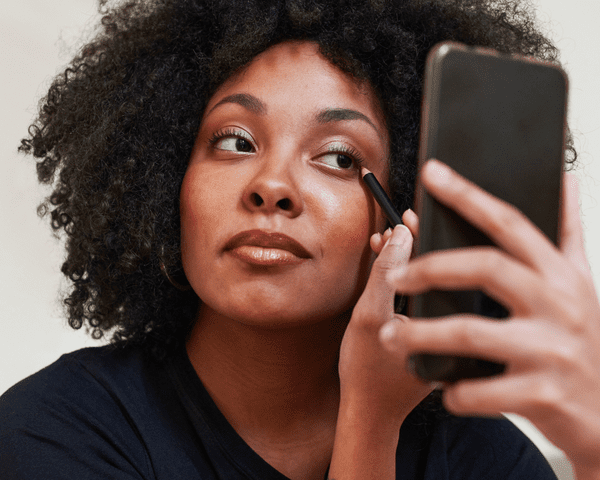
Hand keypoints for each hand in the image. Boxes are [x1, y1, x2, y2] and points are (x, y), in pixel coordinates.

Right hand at [338, 222, 430, 427]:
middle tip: (399, 225)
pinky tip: (391, 268)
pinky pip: (425, 295)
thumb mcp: (369, 316)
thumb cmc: (367, 371)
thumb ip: (385, 274)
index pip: (445, 264)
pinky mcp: (435, 334)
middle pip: (443, 269)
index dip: (424, 235)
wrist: (370, 414)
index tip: (408, 217)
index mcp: (450, 322)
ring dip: (409, 259)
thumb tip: (402, 234)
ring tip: (388, 243)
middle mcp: (456, 328)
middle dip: (416, 243)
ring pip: (433, 281)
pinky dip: (408, 278)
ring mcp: (446, 332)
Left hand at [379, 159, 599, 478]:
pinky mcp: (541, 396)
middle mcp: (558, 306)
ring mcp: (551, 352)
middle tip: (395, 277)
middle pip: (484, 268)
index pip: (509, 223)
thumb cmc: (586, 343)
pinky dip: (452, 389)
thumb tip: (567, 179)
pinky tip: (441, 386)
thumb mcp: (582, 284)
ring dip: (420, 333)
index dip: (468, 195)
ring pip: (469, 332)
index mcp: (560, 275)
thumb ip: (568, 233)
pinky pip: (479, 390)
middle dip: (430, 269)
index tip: (431, 172)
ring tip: (389, 334)